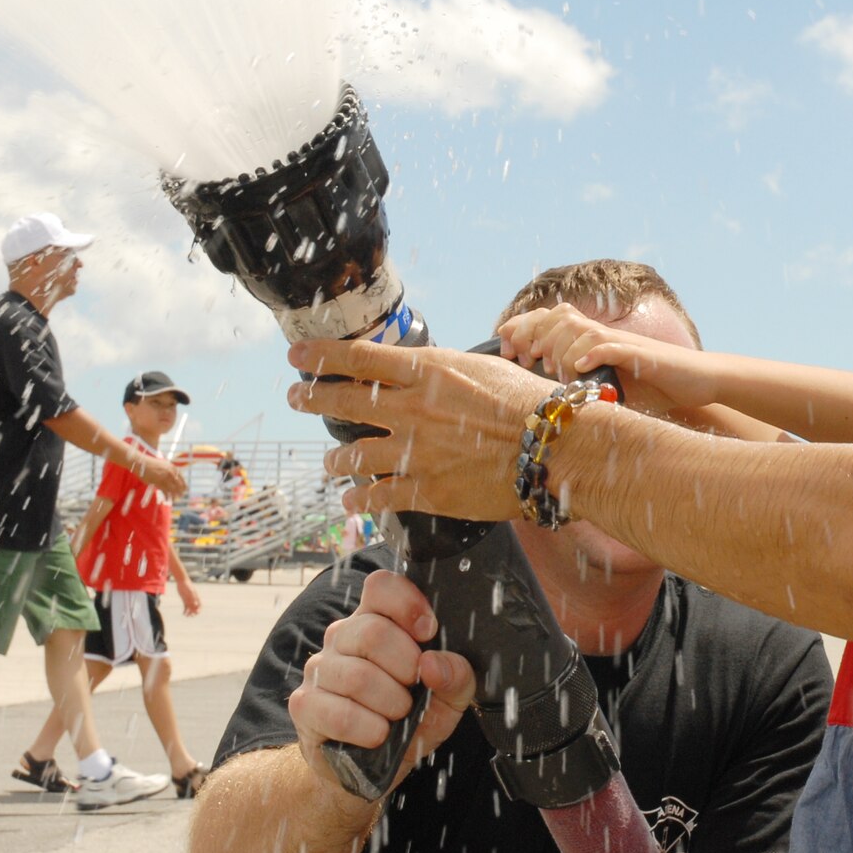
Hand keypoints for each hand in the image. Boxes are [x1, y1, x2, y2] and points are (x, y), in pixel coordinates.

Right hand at [137, 455, 188, 498]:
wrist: (141, 462)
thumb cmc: (151, 463)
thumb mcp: (164, 464)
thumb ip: (169, 470)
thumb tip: (174, 477)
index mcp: (172, 467)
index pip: (181, 478)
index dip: (184, 484)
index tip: (186, 489)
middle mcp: (170, 473)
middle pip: (178, 484)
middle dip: (180, 491)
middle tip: (182, 495)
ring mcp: (164, 478)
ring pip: (172, 489)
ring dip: (174, 495)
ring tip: (176, 499)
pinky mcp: (158, 482)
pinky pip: (164, 491)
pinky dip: (166, 496)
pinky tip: (167, 499)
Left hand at [178, 581, 202, 616]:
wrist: (182, 581)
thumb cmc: (187, 585)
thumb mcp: (190, 591)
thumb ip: (193, 597)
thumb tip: (195, 604)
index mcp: (196, 597)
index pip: (199, 605)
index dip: (199, 609)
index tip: (197, 613)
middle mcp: (193, 599)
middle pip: (195, 607)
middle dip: (194, 612)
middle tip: (192, 616)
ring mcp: (189, 600)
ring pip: (190, 608)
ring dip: (189, 612)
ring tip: (187, 616)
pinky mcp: (184, 600)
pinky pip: (185, 606)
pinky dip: (185, 610)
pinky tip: (184, 614)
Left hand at [287, 340, 555, 521]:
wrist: (555, 448)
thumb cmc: (529, 403)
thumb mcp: (481, 368)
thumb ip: (443, 372)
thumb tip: (422, 374)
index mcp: (427, 372)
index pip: (357, 358)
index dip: (320, 355)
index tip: (297, 354)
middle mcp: (412, 409)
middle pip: (342, 401)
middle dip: (311, 398)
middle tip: (297, 397)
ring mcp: (416, 452)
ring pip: (352, 456)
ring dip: (335, 460)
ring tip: (331, 463)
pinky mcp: (427, 490)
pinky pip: (377, 496)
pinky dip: (359, 497)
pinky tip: (352, 499)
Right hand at [288, 569, 475, 798]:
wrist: (373, 768)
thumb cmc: (411, 722)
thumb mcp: (447, 700)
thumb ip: (457, 677)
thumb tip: (435, 664)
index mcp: (376, 621)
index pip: (380, 586)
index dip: (407, 604)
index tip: (428, 632)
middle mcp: (342, 638)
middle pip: (372, 632)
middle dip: (406, 668)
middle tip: (414, 689)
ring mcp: (319, 670)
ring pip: (358, 676)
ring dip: (391, 704)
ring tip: (397, 715)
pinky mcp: (304, 705)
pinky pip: (338, 713)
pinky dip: (368, 729)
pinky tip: (378, 735)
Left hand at [498, 304, 712, 412]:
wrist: (698, 382)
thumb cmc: (654, 387)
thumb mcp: (610, 387)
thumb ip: (582, 387)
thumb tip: (545, 403)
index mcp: (594, 340)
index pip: (551, 319)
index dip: (524, 327)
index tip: (506, 347)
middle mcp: (605, 336)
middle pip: (560, 317)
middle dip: (534, 335)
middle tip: (525, 358)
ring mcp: (624, 344)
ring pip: (582, 330)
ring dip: (560, 347)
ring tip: (551, 368)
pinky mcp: (643, 356)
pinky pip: (613, 347)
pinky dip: (593, 353)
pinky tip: (580, 367)